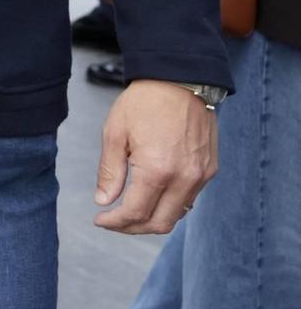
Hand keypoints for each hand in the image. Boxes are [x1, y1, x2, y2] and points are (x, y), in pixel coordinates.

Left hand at [94, 79, 216, 233]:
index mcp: (158, 171)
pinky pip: (190, 198)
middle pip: (160, 224)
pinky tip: (153, 195)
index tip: (100, 219)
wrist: (180, 80)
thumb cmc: (144, 102)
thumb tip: (104, 201)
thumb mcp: (115, 133)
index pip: (135, 213)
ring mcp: (201, 175)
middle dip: (133, 228)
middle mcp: (185, 178)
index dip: (114, 222)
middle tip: (114, 220)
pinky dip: (170, 204)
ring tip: (130, 210)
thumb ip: (110, 172)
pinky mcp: (210, 169)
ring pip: (177, 214)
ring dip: (153, 218)